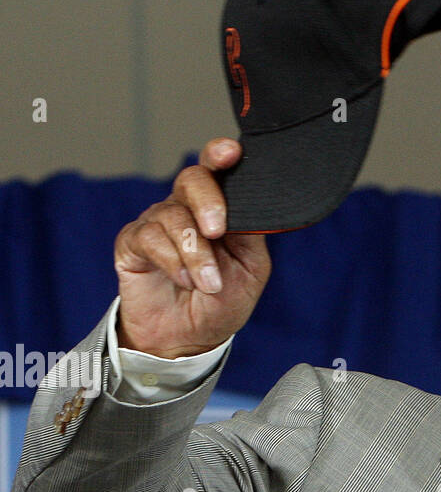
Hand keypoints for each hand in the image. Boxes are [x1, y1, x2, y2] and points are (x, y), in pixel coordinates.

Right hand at [114, 137, 271, 357]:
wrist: (189, 338)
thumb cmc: (221, 301)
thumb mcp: (250, 269)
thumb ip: (253, 234)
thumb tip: (255, 204)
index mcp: (218, 208)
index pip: (218, 170)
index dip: (220, 155)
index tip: (230, 152)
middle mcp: (186, 208)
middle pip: (192, 180)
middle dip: (208, 202)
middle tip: (217, 231)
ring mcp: (157, 223)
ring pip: (173, 216)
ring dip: (195, 253)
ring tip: (208, 284)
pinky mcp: (132, 243)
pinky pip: (149, 238)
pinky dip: (172, 261)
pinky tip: (185, 281)